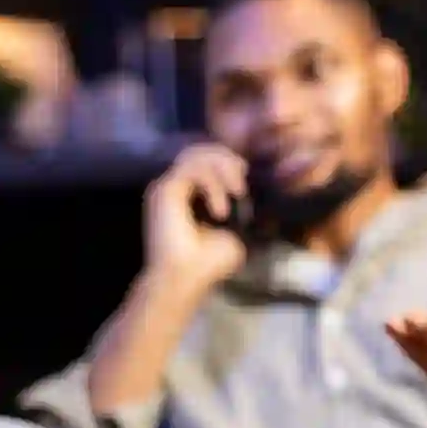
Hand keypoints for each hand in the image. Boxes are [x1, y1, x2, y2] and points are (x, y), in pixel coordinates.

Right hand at [143, 142, 248, 287]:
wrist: (184, 279)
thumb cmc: (208, 262)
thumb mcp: (236, 231)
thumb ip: (243, 210)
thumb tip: (261, 196)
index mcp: (191, 192)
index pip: (207, 158)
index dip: (229, 160)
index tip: (245, 179)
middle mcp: (177, 185)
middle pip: (201, 149)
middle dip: (228, 159)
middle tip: (242, 184)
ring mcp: (169, 186)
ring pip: (196, 154)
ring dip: (223, 169)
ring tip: (237, 193)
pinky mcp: (165, 191)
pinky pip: (191, 169)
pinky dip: (212, 184)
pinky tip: (220, 210)